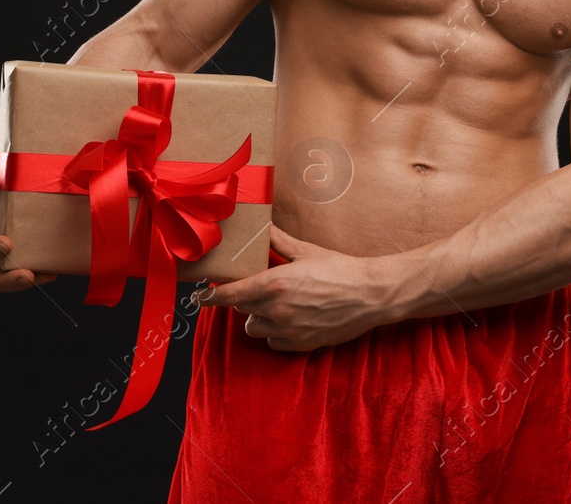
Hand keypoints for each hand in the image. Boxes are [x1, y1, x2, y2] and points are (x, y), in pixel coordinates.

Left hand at [191, 223, 386, 349]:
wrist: (370, 295)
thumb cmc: (339, 269)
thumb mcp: (305, 250)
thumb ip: (277, 241)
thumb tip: (262, 226)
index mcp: (274, 284)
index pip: (230, 295)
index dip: (210, 297)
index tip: (199, 297)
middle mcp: (276, 310)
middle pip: (241, 310)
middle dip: (245, 299)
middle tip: (260, 288)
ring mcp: (288, 330)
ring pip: (254, 328)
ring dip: (257, 317)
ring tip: (274, 305)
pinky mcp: (301, 344)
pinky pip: (273, 342)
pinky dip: (274, 333)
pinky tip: (288, 320)